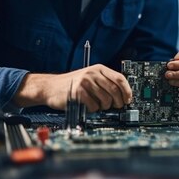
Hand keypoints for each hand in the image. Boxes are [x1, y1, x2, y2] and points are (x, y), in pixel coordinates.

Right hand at [13, 64, 132, 111]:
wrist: (50, 87)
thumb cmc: (72, 84)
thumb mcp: (90, 78)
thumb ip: (105, 83)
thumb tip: (123, 96)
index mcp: (98, 68)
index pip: (119, 78)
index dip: (127, 91)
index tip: (128, 99)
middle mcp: (92, 73)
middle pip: (115, 90)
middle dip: (118, 102)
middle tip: (116, 106)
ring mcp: (85, 82)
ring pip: (106, 100)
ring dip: (104, 107)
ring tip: (98, 105)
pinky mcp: (78, 92)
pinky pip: (94, 106)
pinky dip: (94, 110)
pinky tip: (88, 106)